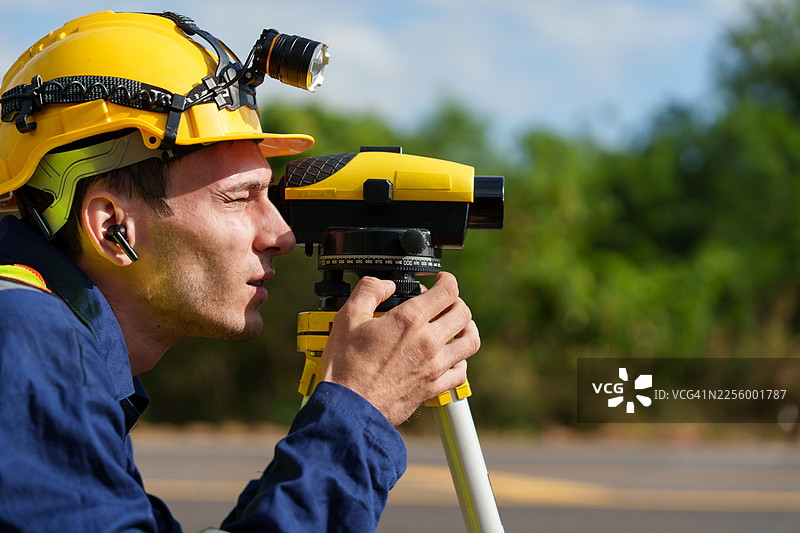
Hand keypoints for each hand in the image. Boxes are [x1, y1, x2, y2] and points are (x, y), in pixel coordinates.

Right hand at [320, 272, 479, 425]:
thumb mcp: (347, 318)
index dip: (445, 280)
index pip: (447, 290)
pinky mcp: (433, 388)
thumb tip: (384, 284)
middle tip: (443, 302)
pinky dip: (460, 361)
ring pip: (470, 342)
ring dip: (466, 329)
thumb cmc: (346, 367)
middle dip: (455, 301)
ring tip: (456, 326)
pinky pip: (461, 373)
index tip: (439, 281)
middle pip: (463, 313)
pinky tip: (449, 358)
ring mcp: (434, 366)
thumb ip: (368, 291)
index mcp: (409, 321)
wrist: (349, 409)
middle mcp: (428, 342)